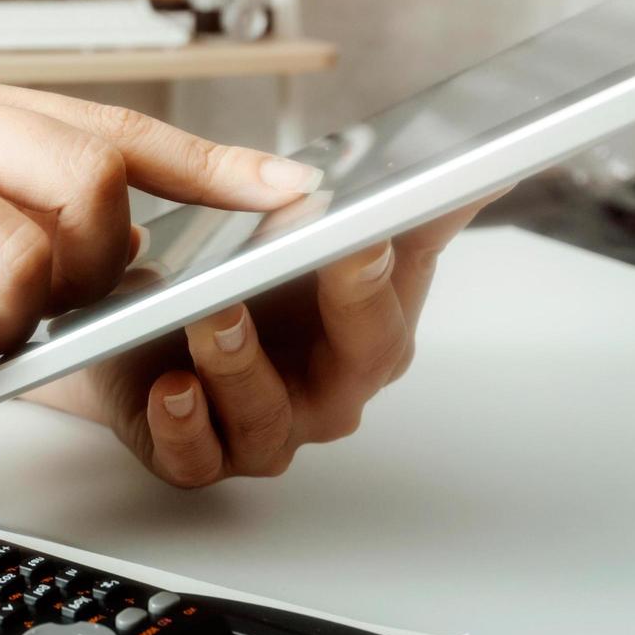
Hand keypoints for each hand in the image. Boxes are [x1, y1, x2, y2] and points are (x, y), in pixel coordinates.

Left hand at [20, 199, 493, 486]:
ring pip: (270, 416)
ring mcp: (271, 426)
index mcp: (371, 327)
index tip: (380, 224)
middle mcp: (333, 386)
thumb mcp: (319, 232)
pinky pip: (199, 459)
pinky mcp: (201, 453)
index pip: (401, 289)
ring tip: (213, 314)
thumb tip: (486, 175)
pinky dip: (184, 428)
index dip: (397, 259)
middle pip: (364, 357)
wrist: (148, 329)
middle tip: (338, 251)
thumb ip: (394, 206)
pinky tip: (171, 389)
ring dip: (243, 365)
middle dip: (353, 302)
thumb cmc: (247, 285)